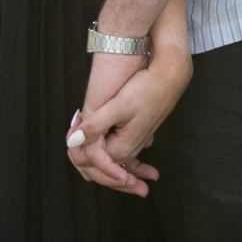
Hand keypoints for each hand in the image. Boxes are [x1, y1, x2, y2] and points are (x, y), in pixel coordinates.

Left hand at [67, 45, 191, 195]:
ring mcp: (132, 143)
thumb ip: (94, 126)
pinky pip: (117, 146)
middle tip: (77, 116)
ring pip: (107, 154)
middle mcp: (127, 151)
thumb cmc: (145, 90)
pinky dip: (104, 141)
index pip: (89, 159)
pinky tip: (99, 127)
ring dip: (93, 144)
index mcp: (121, 148)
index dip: (77, 143)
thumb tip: (72, 142)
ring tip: (84, 118)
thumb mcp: (117, 107)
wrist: (169, 80)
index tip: (76, 118)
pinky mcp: (135, 134)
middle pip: (98, 161)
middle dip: (83, 147)